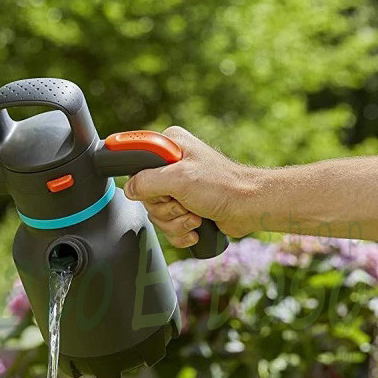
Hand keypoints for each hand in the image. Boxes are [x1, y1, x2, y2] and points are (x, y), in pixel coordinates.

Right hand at [123, 126, 252, 247]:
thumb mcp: (179, 179)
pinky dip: (181, 231)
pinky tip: (196, 227)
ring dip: (175, 222)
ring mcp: (177, 186)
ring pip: (156, 213)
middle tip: (184, 204)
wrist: (248, 207)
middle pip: (145, 195)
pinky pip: (167, 225)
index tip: (164, 190)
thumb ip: (147, 181)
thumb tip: (129, 189)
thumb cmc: (223, 187)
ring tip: (195, 216)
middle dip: (166, 208)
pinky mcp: (184, 205)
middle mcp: (171, 164)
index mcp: (169, 146)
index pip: (137, 163)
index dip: (146, 183)